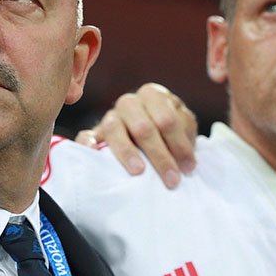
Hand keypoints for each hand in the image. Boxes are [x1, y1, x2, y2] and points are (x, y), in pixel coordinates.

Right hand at [75, 83, 196, 188]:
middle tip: (172, 180)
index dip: (180, 145)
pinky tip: (94, 155)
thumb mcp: (182, 128)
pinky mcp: (94, 134)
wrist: (145, 136)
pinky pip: (87, 137)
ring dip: (127, 152)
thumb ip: (185, 136)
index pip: (167, 119)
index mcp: (152, 95)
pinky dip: (89, 145)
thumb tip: (188, 163)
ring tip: (139, 172)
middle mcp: (129, 102)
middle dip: (160, 156)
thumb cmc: (167, 133)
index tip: (189, 168)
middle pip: (143, 127)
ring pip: (115, 130)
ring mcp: (109, 117)